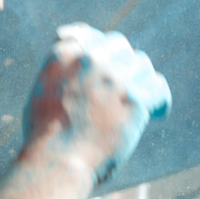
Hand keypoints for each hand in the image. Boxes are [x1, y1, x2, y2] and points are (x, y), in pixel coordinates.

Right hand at [24, 23, 170, 185]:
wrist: (56, 162)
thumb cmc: (45, 142)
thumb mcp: (40, 98)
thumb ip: (58, 79)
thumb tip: (77, 83)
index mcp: (62, 56)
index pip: (89, 36)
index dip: (101, 53)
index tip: (107, 66)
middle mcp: (89, 60)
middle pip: (120, 46)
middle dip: (124, 64)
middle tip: (126, 88)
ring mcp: (114, 78)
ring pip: (142, 64)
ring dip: (142, 82)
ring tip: (140, 104)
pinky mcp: (134, 99)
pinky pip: (158, 89)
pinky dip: (160, 102)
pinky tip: (157, 114)